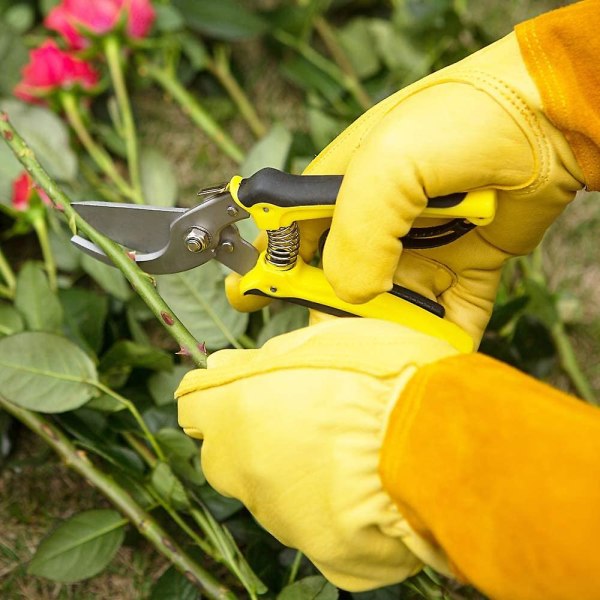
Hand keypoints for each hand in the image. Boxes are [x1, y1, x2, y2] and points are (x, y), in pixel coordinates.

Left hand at [177, 318, 458, 590]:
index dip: (218, 396)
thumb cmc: (386, 376)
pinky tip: (362, 485)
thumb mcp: (324, 341)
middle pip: (227, 454)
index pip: (195, 406)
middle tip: (308, 416)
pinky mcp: (320, 551)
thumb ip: (264, 357)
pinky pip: (312, 525)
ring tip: (348, 448)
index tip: (240, 392)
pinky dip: (327, 506)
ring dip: (293, 470)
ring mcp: (279, 515)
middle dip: (253, 436)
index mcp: (237, 408)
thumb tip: (218, 367)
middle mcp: (244, 467)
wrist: (444, 442)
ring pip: (270, 490)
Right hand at [226, 32, 583, 344]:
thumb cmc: (462, 121)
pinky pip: (444, 319)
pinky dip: (438, 341)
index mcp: (338, 193)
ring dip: (387, 336)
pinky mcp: (462, 272)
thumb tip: (357, 294)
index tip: (256, 303)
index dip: (272, 272)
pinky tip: (433, 355)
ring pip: (388, 311)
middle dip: (331, 316)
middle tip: (336, 343)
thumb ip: (356, 234)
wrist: (551, 120)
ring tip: (390, 354)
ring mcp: (419, 252)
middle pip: (334, 286)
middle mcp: (375, 227)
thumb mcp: (387, 165)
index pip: (288, 240)